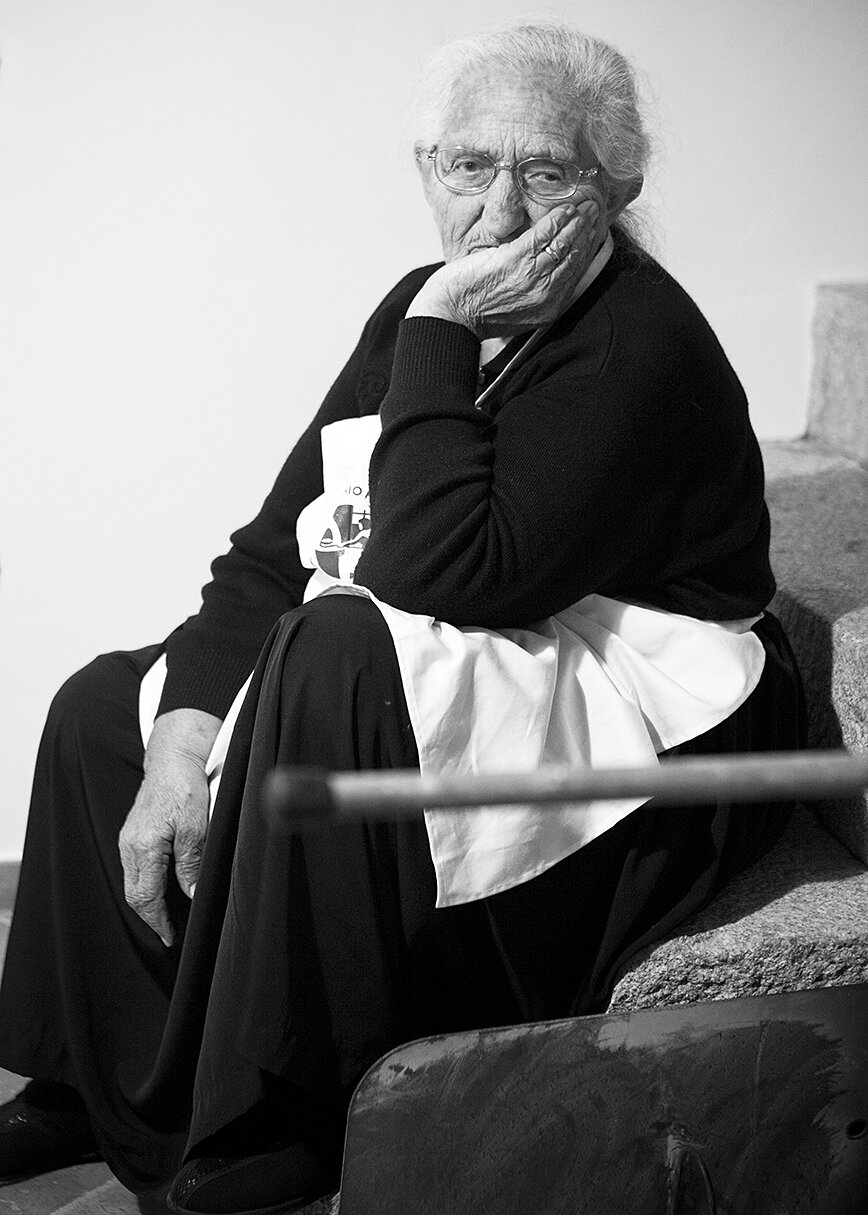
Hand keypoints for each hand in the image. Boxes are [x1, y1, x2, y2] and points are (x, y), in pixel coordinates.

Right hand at [118, 708, 219, 946]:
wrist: (172, 760)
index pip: (147, 896)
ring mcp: (128, 839)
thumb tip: (191, 894)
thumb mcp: (196, 827)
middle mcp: (130, 845)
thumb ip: (191, 863)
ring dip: (147, 903)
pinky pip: (134, 869)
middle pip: (135, 894)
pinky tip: (159, 890)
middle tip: (169, 935)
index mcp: (144, 846)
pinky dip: (145, 885)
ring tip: (166, 919)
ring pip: (133, 883)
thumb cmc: (186, 787)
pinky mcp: (132, 834)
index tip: (170, 938)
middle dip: (151, 918)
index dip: (158, 921)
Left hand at [405, 199, 599, 338]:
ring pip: (563, 244)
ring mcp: (531, 277)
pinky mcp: (514, 261)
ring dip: (577, 221)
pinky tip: (565, 209)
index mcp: (548, 307)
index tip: (593, 232)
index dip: (587, 249)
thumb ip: (536, 293)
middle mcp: (545, 294)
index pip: (575, 272)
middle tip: (595, 211)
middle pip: (574, 256)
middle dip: (588, 231)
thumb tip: (549, 273)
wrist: (451, 315)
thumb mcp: (517, 310)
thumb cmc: (477, 312)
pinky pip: (543, 235)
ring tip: (585, 205)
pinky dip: (557, 219)